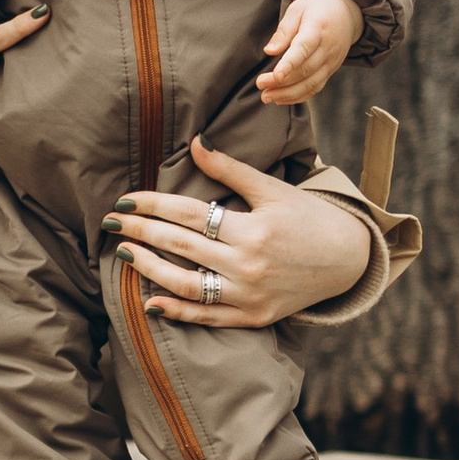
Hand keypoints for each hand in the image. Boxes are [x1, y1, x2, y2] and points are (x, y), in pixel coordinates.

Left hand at [103, 138, 368, 327]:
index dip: (152, 205)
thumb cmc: (308, 218)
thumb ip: (230, 169)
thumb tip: (194, 141)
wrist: (348, 260)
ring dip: (150, 270)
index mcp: (252, 229)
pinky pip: (208, 317)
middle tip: (110, 224)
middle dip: (140, 233)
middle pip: (181, 246)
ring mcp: (250, 295)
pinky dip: (177, 311)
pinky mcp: (254, 317)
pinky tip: (150, 301)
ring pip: (187, 285)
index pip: (188, 214)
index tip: (124, 201)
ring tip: (124, 255)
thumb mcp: (272, 189)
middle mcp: (248, 264)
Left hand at [257, 0, 361, 105]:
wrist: (347, 13)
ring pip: (311, 83)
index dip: (289, 64)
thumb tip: (269, 51)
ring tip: (267, 97)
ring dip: (288, 94)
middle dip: (281, 82)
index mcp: (317, 28)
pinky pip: (316, 87)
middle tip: (260, 84)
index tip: (275, 76)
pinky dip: (299, 96)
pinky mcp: (331, 70)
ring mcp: (331, 61)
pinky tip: (281, 99)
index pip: (303, 48)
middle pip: (305, 70)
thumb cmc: (317, 8)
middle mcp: (327, 48)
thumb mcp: (298, 9)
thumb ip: (284, 30)